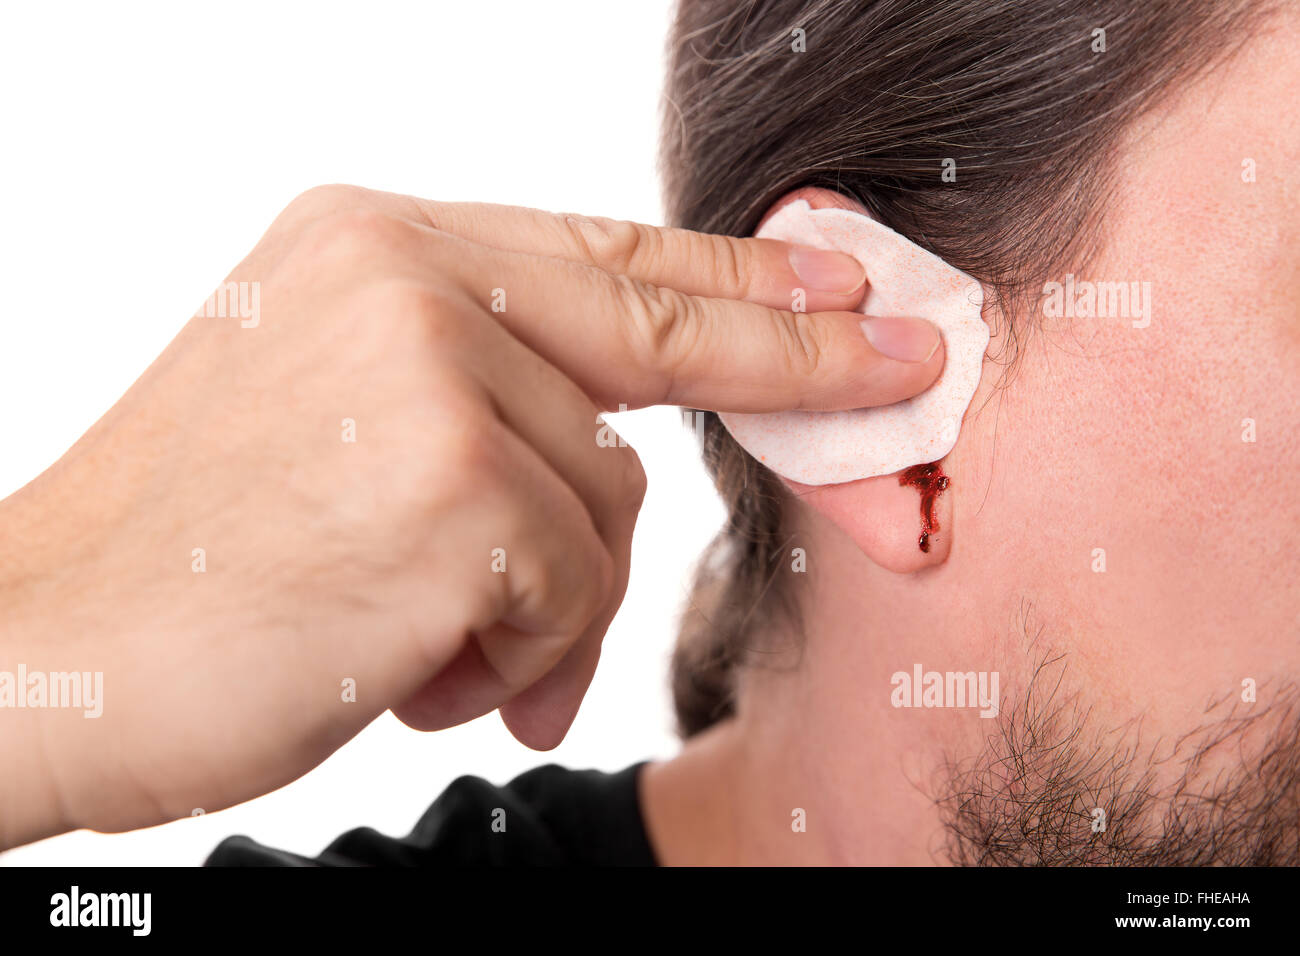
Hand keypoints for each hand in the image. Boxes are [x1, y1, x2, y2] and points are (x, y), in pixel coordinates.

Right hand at [0, 185, 942, 845]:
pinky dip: (513, 656)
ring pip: (607, 507)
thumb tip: (623, 450)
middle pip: (658, 334)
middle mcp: (408, 280)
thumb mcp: (334, 415)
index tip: (843, 277)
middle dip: (796, 354)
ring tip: (424, 641)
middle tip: (904, 361)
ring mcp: (434, 374)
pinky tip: (411, 667)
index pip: (600, 250)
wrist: (42, 646)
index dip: (735, 271)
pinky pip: (571, 591)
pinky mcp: (457, 489)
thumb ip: (484, 397)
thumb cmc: (198, 548)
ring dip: (542, 605)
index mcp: (374, 246)